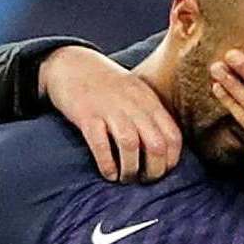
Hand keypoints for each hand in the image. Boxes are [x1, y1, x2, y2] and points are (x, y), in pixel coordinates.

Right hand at [40, 46, 181, 182]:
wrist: (70, 63)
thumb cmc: (106, 84)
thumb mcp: (136, 92)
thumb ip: (151, 114)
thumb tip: (166, 148)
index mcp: (148, 100)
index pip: (173, 136)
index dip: (172, 160)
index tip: (163, 170)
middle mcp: (132, 104)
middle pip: (156, 145)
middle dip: (154, 170)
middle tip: (144, 180)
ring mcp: (109, 109)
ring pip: (130, 146)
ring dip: (130, 170)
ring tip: (126, 178)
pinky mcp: (87, 115)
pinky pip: (100, 145)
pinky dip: (107, 164)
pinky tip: (108, 173)